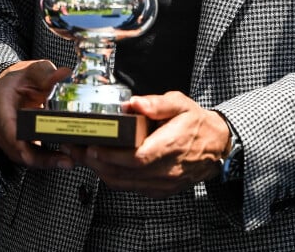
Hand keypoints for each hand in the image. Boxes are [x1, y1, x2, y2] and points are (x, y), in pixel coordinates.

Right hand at [0, 59, 74, 170]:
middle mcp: (0, 124)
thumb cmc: (23, 76)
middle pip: (17, 149)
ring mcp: (7, 136)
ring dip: (45, 162)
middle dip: (41, 158)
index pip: (8, 127)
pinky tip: (64, 158)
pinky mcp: (17, 143)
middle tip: (66, 161)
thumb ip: (47, 74)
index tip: (40, 147)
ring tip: (69, 162)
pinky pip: (29, 154)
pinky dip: (45, 159)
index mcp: (1, 104)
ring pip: (23, 156)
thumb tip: (64, 74)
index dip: (22, 142)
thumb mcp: (35, 70)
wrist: (14, 83)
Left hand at [62, 90, 230, 197]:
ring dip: (100, 170)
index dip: (113, 154)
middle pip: (124, 173)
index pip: (137, 157)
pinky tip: (102, 163)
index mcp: (171, 145)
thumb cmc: (197, 123)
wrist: (217, 146)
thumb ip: (156, 103)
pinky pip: (130, 187)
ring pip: (124, 183)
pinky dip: (113, 176)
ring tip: (82, 154)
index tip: (94, 144)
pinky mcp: (159, 190)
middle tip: (76, 147)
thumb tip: (133, 104)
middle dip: (96, 161)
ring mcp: (162, 183)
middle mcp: (166, 170)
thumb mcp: (181, 103)